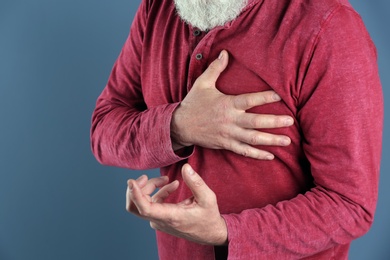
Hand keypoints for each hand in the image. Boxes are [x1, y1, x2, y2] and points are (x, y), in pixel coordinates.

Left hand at [126, 164, 226, 244]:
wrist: (210, 234)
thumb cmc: (209, 217)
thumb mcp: (208, 198)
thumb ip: (196, 182)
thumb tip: (185, 167)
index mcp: (170, 216)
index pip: (145, 208)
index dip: (135, 195)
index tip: (131, 181)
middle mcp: (160, 221)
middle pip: (136, 206)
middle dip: (139, 188)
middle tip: (146, 176)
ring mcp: (159, 221)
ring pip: (142, 204)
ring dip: (150, 188)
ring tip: (166, 179)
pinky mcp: (160, 219)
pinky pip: (151, 204)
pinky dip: (158, 192)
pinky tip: (171, 185)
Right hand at [171, 50, 293, 159]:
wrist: (180, 126)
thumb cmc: (193, 104)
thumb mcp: (202, 84)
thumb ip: (215, 69)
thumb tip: (225, 52)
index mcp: (227, 104)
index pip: (249, 100)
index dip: (265, 98)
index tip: (280, 96)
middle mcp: (230, 120)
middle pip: (256, 122)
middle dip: (274, 122)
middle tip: (290, 121)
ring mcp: (228, 134)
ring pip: (253, 139)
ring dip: (271, 140)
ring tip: (287, 140)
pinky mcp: (226, 144)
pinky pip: (244, 151)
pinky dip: (257, 155)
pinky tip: (270, 156)